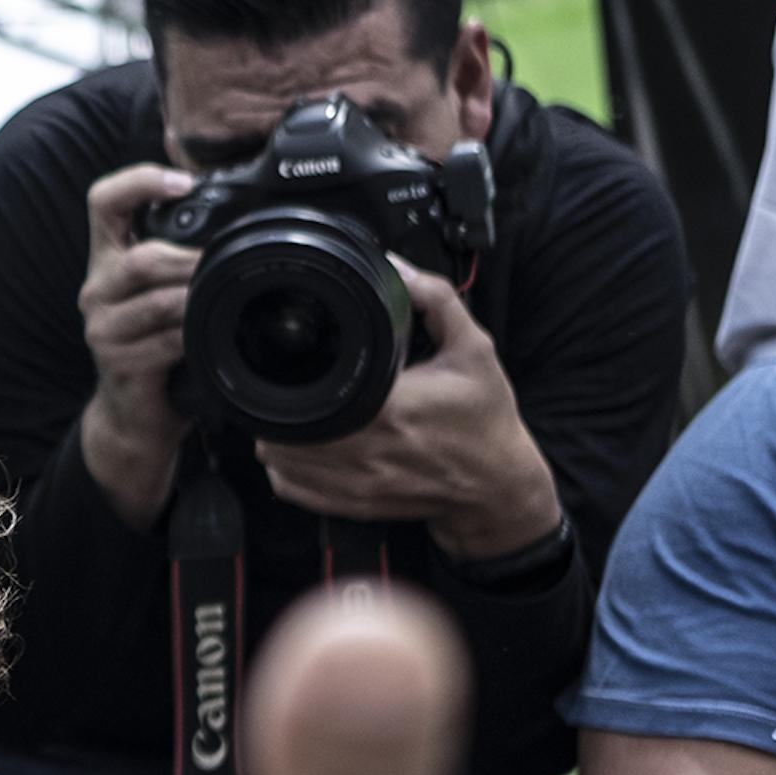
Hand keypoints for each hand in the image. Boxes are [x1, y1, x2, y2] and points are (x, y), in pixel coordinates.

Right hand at [75, 165, 202, 524]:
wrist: (134, 416)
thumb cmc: (156, 347)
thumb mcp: (161, 293)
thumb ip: (181, 259)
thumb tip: (241, 224)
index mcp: (107, 259)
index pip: (104, 201)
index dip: (140, 181)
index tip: (183, 183)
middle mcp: (96, 289)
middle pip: (141, 257)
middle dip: (191, 259)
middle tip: (229, 263)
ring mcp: (102, 329)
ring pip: (155, 300)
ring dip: (197, 298)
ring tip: (224, 298)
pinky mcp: (117, 363)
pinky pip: (163, 341)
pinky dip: (194, 336)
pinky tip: (209, 337)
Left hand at [254, 262, 560, 558]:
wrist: (499, 484)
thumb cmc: (485, 418)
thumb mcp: (473, 349)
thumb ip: (437, 300)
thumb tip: (397, 268)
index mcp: (392, 409)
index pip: (314, 396)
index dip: (292, 379)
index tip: (294, 365)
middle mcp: (370, 451)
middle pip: (285, 431)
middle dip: (279, 406)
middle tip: (287, 386)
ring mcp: (358, 484)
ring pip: (280, 464)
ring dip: (276, 438)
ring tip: (288, 415)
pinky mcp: (355, 506)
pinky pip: (294, 492)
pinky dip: (284, 471)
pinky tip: (295, 451)